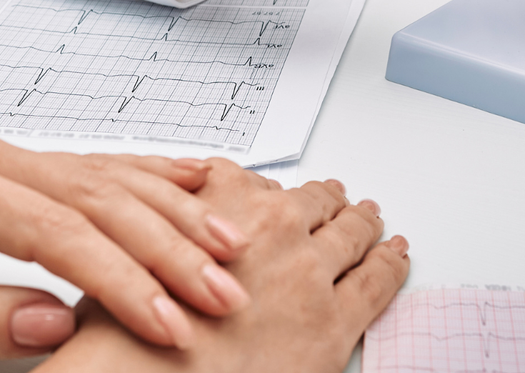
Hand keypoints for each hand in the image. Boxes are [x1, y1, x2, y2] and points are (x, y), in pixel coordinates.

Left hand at [0, 124, 252, 359]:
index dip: (120, 277)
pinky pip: (93, 166)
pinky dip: (152, 178)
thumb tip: (54, 325)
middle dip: (168, 247)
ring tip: (232, 250)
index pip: (55, 230)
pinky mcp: (10, 161)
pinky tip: (200, 183)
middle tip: (224, 294)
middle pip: (96, 195)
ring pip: (106, 176)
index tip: (169, 321)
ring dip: (174, 214)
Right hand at [40, 161, 410, 372]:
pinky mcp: (334, 324)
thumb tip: (163, 240)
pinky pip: (377, 282)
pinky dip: (391, 263)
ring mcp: (310, 276)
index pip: (256, 184)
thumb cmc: (132, 339)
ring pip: (351, 235)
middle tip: (337, 195)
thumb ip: (162, 239)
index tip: (277, 191)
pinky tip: (396, 255)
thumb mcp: (129, 263)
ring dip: (363, 223)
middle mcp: (273, 231)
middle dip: (326, 199)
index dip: (270, 190)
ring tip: (371, 218)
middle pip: (311, 203)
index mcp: (221, 205)